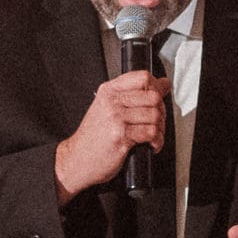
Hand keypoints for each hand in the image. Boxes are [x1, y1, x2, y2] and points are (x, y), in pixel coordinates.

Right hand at [54, 71, 169, 200]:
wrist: (76, 159)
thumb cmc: (92, 138)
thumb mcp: (107, 109)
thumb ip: (132, 96)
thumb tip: (162, 85)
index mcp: (108, 91)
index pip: (142, 77)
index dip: (157, 87)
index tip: (160, 97)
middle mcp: (112, 102)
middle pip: (153, 96)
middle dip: (161, 111)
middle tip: (158, 122)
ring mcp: (116, 118)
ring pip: (155, 115)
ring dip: (160, 129)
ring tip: (154, 136)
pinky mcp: (121, 136)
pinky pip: (151, 133)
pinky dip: (157, 141)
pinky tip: (151, 145)